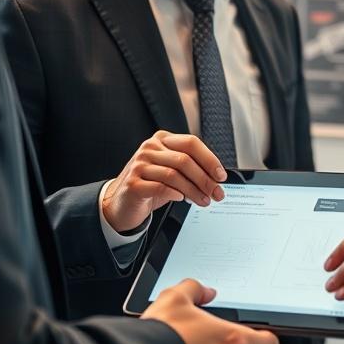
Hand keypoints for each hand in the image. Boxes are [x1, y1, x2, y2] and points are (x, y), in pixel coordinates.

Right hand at [102, 131, 225, 232]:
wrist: (122, 203)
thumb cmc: (151, 185)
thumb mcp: (172, 172)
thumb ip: (191, 169)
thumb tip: (217, 178)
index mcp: (161, 140)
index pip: (191, 143)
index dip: (209, 159)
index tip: (221, 175)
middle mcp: (149, 149)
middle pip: (184, 159)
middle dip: (205, 179)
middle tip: (217, 193)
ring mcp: (139, 165)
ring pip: (174, 175)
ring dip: (194, 190)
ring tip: (204, 201)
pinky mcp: (133, 184)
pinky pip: (160, 187)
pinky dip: (175, 194)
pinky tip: (182, 199)